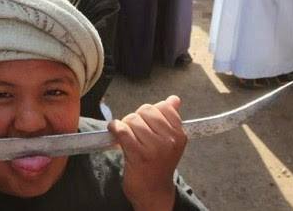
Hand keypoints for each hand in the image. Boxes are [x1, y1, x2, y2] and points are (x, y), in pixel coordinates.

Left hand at [109, 96, 185, 210]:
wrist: (153, 193)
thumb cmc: (158, 164)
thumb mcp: (169, 141)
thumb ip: (171, 117)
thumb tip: (174, 98)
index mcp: (179, 135)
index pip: (163, 107)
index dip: (150, 113)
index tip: (146, 122)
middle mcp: (169, 141)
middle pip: (145, 111)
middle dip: (137, 118)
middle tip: (135, 131)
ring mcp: (155, 149)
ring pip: (133, 120)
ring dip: (125, 125)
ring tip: (128, 137)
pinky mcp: (139, 155)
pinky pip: (123, 131)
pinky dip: (115, 127)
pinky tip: (114, 131)